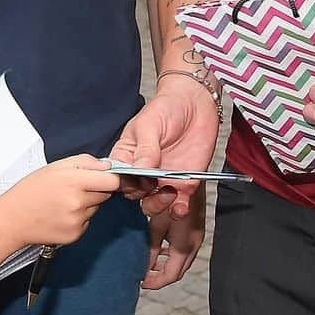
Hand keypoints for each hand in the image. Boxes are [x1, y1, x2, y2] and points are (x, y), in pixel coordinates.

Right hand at [0, 156, 119, 248]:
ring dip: (87, 203)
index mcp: (73, 181)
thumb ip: (85, 162)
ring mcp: (77, 221)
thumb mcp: (55, 166)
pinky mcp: (75, 235)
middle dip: (96, 189)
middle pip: (105, 194)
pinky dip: (79, 217)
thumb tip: (106, 165)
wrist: (13, 219)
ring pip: (96, 208)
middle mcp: (78, 203)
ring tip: (64, 201)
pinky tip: (62, 214)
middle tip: (76, 187)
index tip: (107, 176)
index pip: (111, 181)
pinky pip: (87, 221)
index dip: (111, 177)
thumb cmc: (31, 190)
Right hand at [109, 78, 219, 217]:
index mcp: (127, 156)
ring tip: (168, 192)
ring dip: (158, 205)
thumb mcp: (150, 124)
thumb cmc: (167, 108)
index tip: (132, 179)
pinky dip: (177, 211)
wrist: (196, 103)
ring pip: (152, 205)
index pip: (117, 177)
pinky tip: (180, 206)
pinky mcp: (182, 185)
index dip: (122, 182)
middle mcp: (142, 172)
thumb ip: (145, 149)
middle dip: (141, 194)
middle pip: (133, 194)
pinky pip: (177, 206)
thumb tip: (139, 172)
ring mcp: (161, 180)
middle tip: (151, 183)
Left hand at [142, 184, 205, 289]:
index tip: (141, 282)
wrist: (189, 170)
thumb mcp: (158, 219)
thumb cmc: (174, 192)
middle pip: (178, 271)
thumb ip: (153, 243)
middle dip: (160, 275)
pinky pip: (181, 247)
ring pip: (180, 260)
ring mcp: (196, 235)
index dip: (155, 282)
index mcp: (186, 244)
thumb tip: (146, 264)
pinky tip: (160, 245)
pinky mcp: (194, 226)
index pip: (171, 275)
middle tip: (143, 275)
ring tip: (149, 262)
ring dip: (165, 263)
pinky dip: (170, 251)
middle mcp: (193, 242)